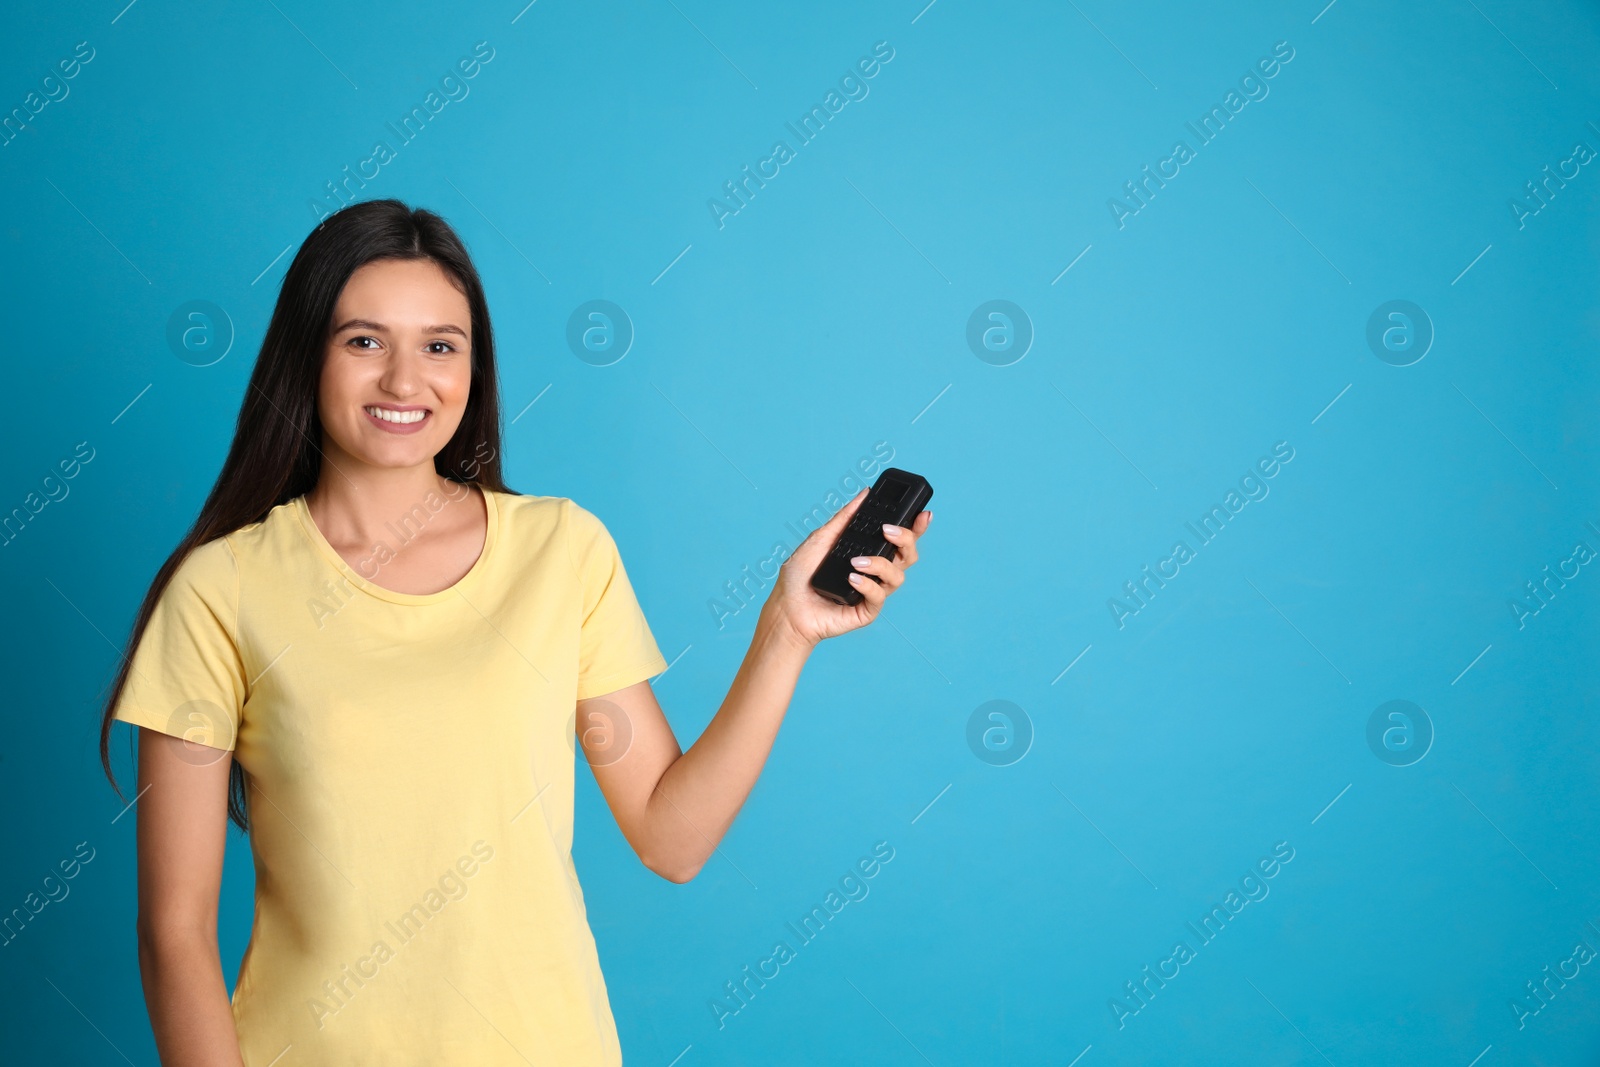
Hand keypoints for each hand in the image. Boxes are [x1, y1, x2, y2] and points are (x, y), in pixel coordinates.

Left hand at [760, 488, 931, 648]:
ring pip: (898, 576)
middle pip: (908, 555)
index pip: (898, 539)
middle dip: (906, 539)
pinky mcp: (866, 611)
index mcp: (867, 553)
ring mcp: (871, 591)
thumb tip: (864, 494)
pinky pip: (879, 596)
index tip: (922, 513)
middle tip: (888, 531)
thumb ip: (843, 518)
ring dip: (880, 564)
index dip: (915, 527)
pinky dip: (867, 585)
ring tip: (856, 562)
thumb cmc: (799, 577)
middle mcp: (874, 572)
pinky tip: (852, 579)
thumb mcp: (819, 539)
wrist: (786, 609)